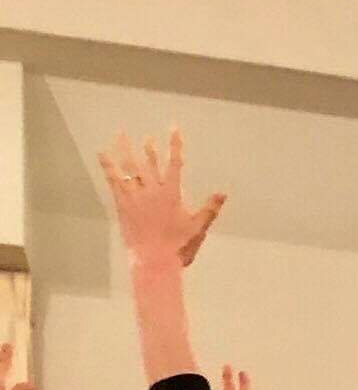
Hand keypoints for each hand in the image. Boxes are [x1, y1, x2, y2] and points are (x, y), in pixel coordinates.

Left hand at [0, 342, 30, 389]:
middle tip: (3, 348)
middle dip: (1, 356)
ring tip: (4, 361)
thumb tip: (30, 385)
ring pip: (0, 371)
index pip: (4, 362)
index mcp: (0, 377)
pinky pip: (0, 379)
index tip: (8, 345)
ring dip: (2, 366)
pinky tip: (4, 379)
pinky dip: (2, 375)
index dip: (7, 353)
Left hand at [97, 130, 226, 268]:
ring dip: (124, 149)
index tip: (173, 129)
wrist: (154, 261)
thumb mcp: (199, 228)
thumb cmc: (179, 247)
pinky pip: (113, 179)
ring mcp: (136, 196)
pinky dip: (107, 165)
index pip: (175, 163)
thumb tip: (223, 193)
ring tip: (120, 135)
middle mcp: (153, 190)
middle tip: (146, 136)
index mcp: (172, 194)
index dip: (175, 145)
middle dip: (149, 148)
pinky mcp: (122, 204)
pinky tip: (102, 154)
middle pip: (150, 163)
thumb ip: (210, 208)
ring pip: (129, 167)